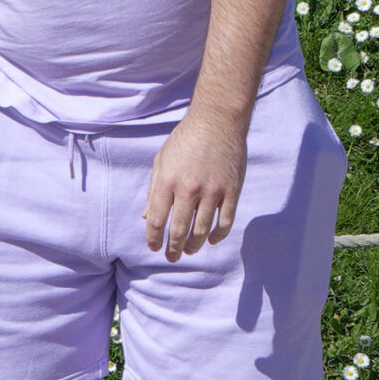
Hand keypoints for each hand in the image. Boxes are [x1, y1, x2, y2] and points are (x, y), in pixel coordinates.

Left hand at [142, 109, 247, 260]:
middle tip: (171, 258)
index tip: (153, 247)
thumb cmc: (185, 139)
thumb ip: (153, 190)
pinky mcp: (232, 190)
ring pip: (202, 229)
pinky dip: (218, 235)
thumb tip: (146, 217)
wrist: (218, 121)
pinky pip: (226, 221)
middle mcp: (189, 189)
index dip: (153, 238)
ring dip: (194, 245)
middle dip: (173, 248)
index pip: (156, 219)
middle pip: (179, 229)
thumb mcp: (161, 161)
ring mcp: (213, 191)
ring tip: (189, 251)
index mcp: (167, 181)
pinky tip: (210, 240)